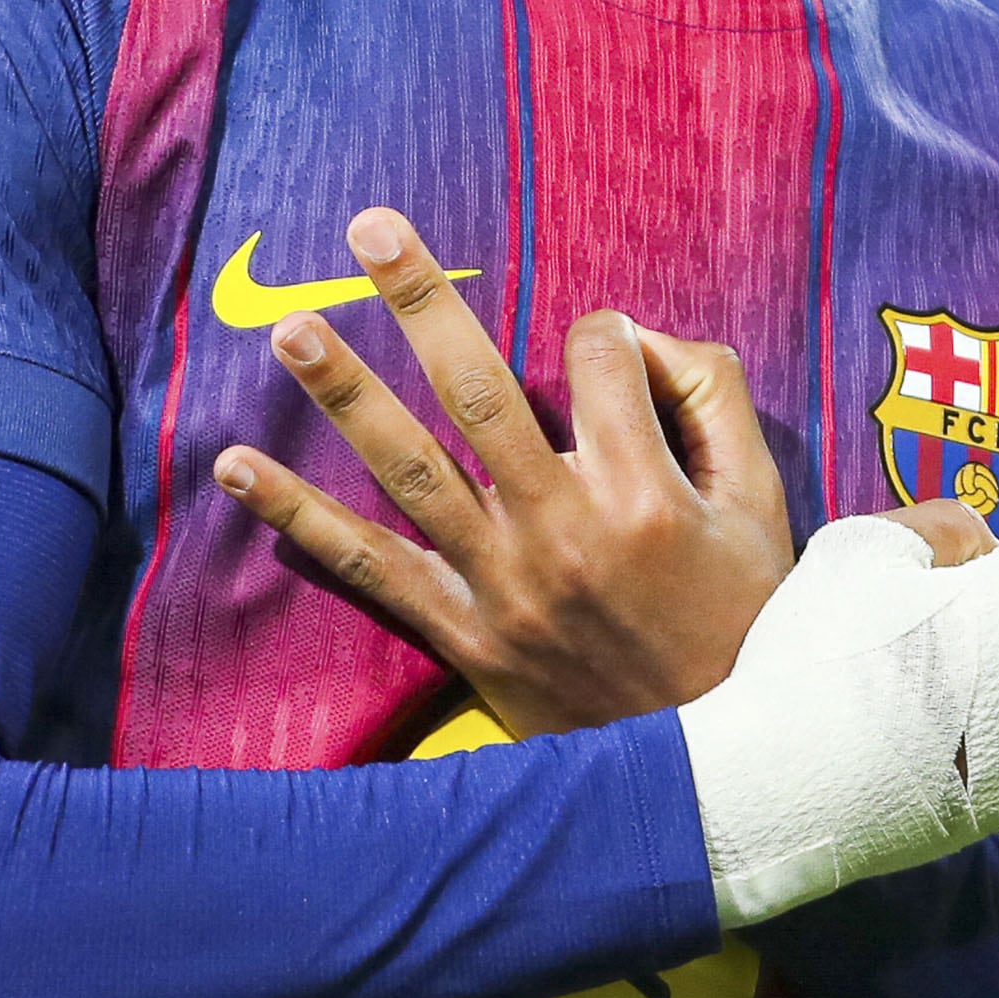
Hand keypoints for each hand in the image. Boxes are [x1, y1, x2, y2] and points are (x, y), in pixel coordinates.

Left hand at [215, 210, 795, 733]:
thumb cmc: (744, 623)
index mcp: (647, 490)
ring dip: (346, 394)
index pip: (600, 359)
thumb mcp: (763, 510)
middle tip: (369, 227)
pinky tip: (235, 468)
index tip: (612, 350)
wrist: (717, 770)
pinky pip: (370, 569)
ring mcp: (504, 584)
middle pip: (481, 389)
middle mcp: (565, 528)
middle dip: (424, 300)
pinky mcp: (464, 635)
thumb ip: (714, 406)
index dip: (605, 334)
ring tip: (291, 328)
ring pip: (412, 469)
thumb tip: (642, 340)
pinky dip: (297, 520)